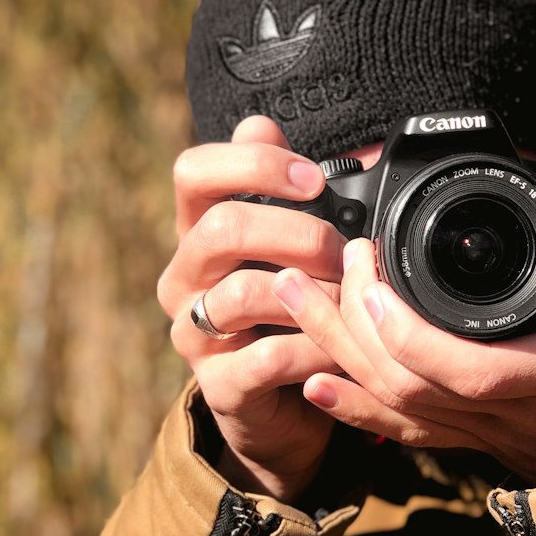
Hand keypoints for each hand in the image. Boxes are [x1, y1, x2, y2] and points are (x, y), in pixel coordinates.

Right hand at [157, 116, 347, 502]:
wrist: (283, 413)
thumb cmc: (290, 318)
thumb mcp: (288, 250)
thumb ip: (278, 192)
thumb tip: (264, 122)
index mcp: (199, 233)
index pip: (192, 171)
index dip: (251, 163)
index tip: (315, 178)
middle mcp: (185, 279)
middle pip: (220, 228)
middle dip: (295, 232)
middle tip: (343, 251)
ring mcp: (194, 336)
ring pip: (240, 294)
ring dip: (310, 294)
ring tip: (350, 302)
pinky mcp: (218, 387)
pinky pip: (268, 358)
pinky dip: (317, 349)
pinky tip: (345, 349)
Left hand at [271, 187, 535, 484]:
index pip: (466, 366)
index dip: (405, 329)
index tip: (372, 273)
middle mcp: (513, 409)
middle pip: (407, 383)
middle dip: (347, 324)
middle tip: (314, 264)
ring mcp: (489, 432)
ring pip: (395, 407)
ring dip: (335, 353)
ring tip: (291, 299)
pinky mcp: (476, 443)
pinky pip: (405, 433)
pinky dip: (354, 409)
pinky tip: (314, 381)